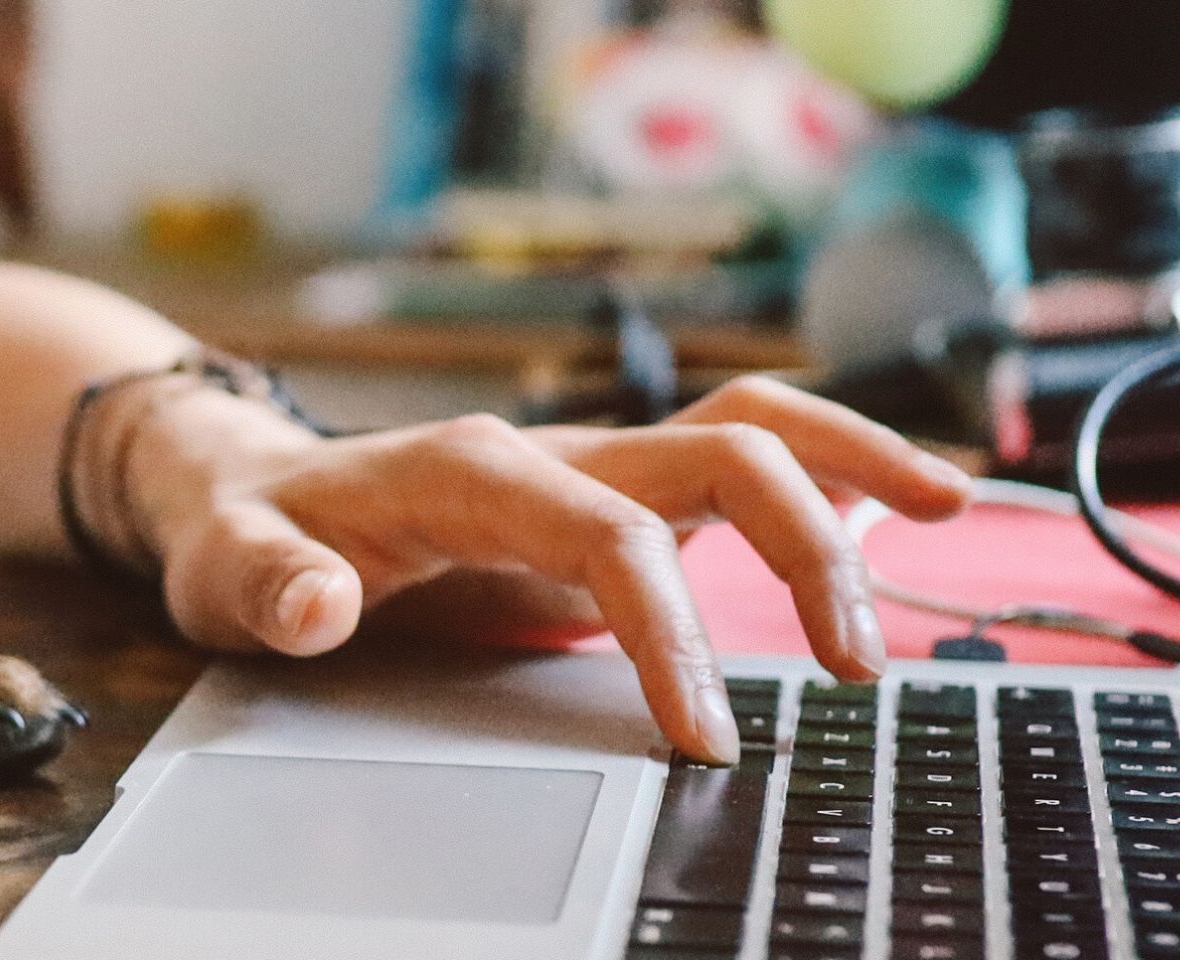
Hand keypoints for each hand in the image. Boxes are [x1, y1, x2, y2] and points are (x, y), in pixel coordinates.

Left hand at [105, 376, 973, 763]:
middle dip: (808, 543)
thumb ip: (269, 587)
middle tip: (855, 669)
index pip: (612, 534)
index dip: (672, 631)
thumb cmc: (249, 537)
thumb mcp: (226, 572)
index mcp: (474, 467)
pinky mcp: (620, 493)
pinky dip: (833, 467)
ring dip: (856, 462)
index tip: (709, 739)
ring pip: (756, 422)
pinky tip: (906, 500)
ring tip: (954, 511)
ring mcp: (597, 463)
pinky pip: (742, 458)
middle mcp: (557, 448)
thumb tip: (314, 602)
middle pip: (724, 445)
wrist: (248, 492)